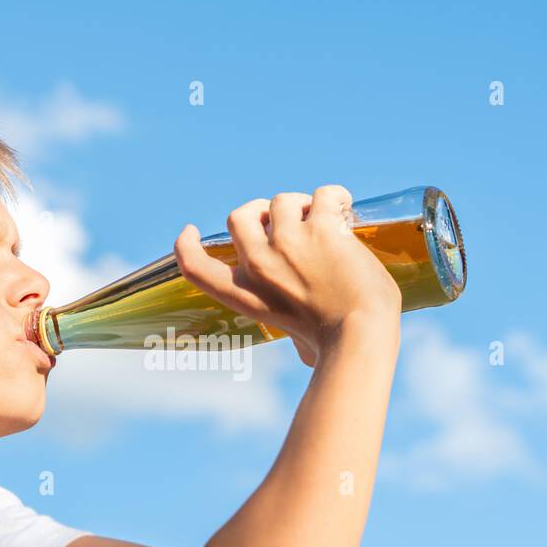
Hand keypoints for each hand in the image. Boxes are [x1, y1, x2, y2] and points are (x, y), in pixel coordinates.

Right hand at [173, 185, 400, 365]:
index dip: (186, 245)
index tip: (190, 231)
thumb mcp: (295, 343)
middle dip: (259, 211)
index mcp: (246, 294)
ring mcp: (288, 243)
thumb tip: (305, 351)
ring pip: (283, 200)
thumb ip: (293, 333)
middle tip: (285, 218)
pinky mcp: (322, 229)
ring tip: (324, 219)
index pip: (196, 266)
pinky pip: (324, 195)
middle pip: (239, 217)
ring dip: (303, 205)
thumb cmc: (334, 348)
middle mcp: (259, 265)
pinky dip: (336, 197)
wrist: (359, 338)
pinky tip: (346, 211)